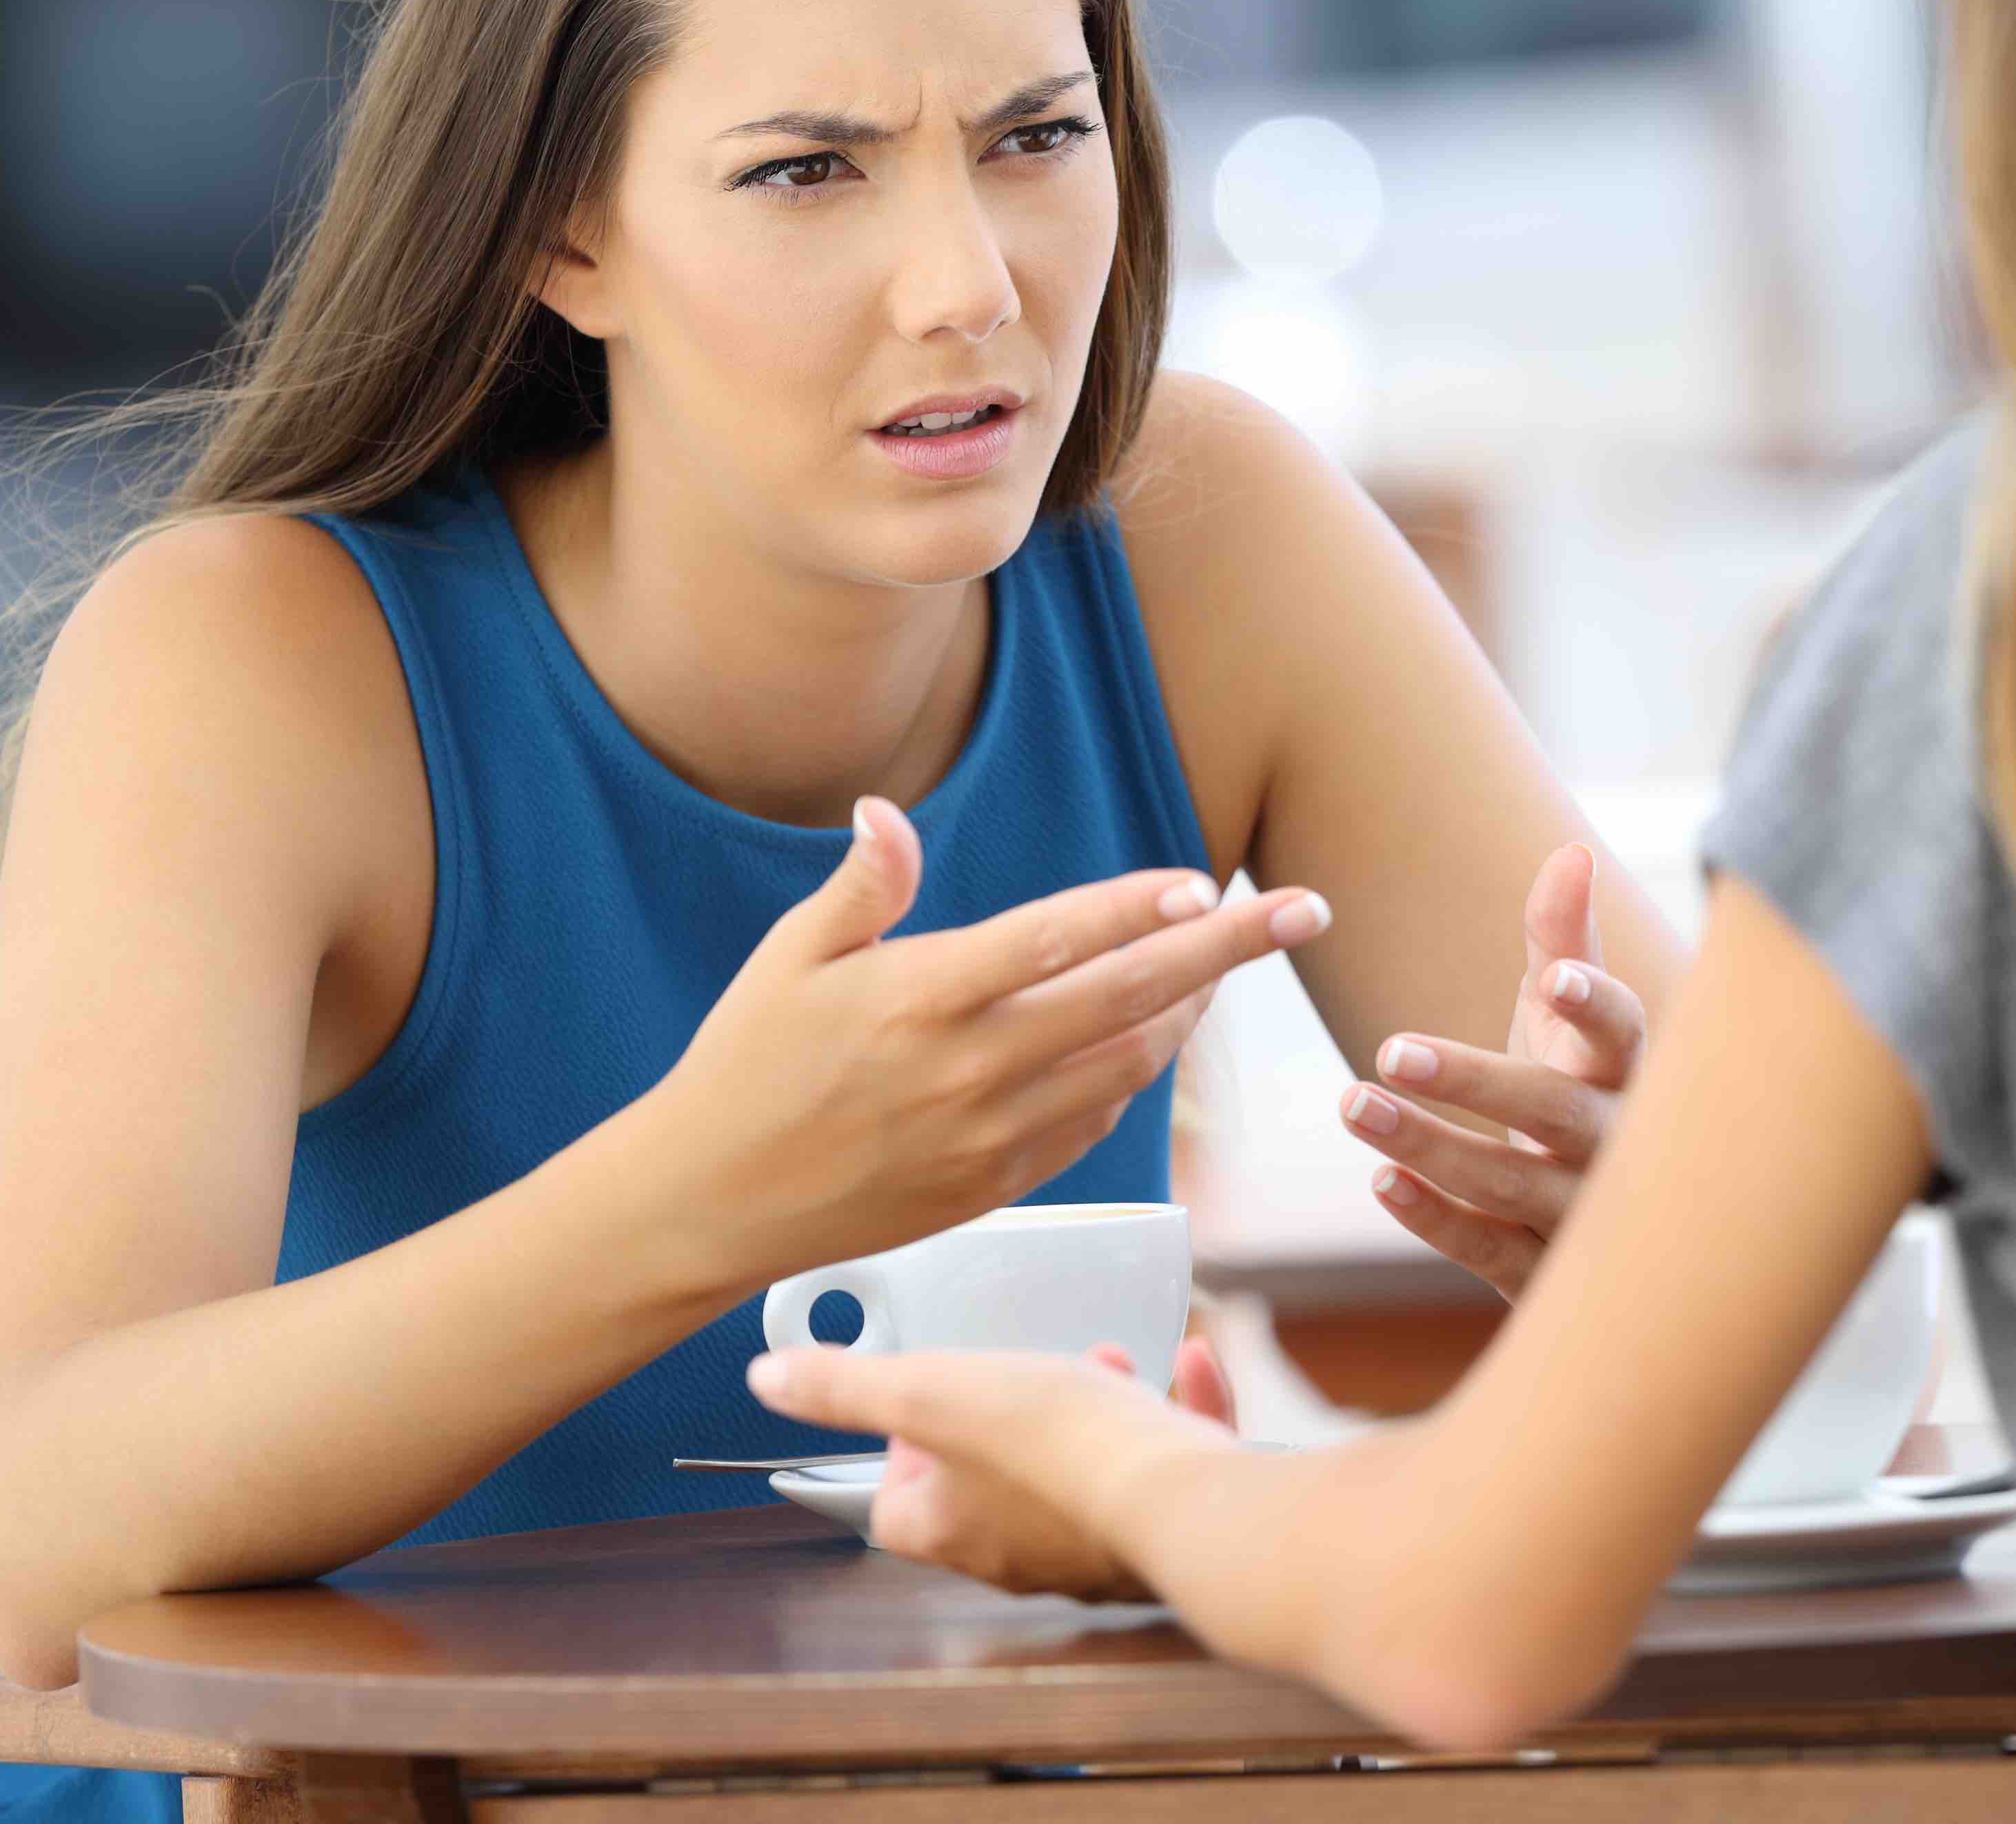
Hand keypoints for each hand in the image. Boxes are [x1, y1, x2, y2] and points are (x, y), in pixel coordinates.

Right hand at [645, 798, 1328, 1289]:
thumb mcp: (789, 959)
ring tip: (1231, 964)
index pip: (1054, 940)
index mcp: (919, 999)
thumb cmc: (745, 1067)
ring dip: (1192, 1009)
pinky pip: (1095, 1122)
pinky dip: (1136, 1072)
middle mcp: (968, 1069)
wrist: (709, 1204)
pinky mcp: (996, 1185)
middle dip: (1231, 951)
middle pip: (1129, 998)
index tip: (1207, 882)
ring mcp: (989, 1135)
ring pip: (1129, 1063)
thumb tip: (888, 811)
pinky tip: (1154, 1034)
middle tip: (1306, 910)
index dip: (1137, 908)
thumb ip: (863, 887)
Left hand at [750, 1335, 1236, 1598]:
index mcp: (950, 1531)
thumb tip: (768, 1378)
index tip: (926, 1396)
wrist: (1179, 1500)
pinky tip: (1189, 1365)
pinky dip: (1169, 1416)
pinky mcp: (1165, 1534)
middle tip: (1023, 1369)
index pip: (894, 1507)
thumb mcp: (931, 1392)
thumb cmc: (1052, 1447)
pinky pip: (1157, 1473)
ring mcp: (1094, 1551)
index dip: (899, 1451)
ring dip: (1086, 1415)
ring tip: (1106, 1365)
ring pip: (1076, 1481)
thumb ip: (847, 1387)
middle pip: (986, 1490)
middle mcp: (1017, 1557)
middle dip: (1003, 1418)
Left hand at [1335, 841, 1643, 1300]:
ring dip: (1432, 1147)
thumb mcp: (1568, 1018)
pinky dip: (1437, 1220)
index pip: (1623, 1034)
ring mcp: (1581, 1215)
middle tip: (1390, 1049)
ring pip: (1513, 1185)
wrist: (1613, 1224)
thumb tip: (1572, 851)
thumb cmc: (1579, 1089)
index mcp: (1625, 1072)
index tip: (1553, 979)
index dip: (1594, 1006)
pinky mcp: (1542, 1272)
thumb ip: (1564, 938)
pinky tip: (1382, 1182)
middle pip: (1555, 1113)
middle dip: (1476, 1082)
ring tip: (1352, 1104)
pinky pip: (1490, 1251)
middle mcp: (1614, 1145)